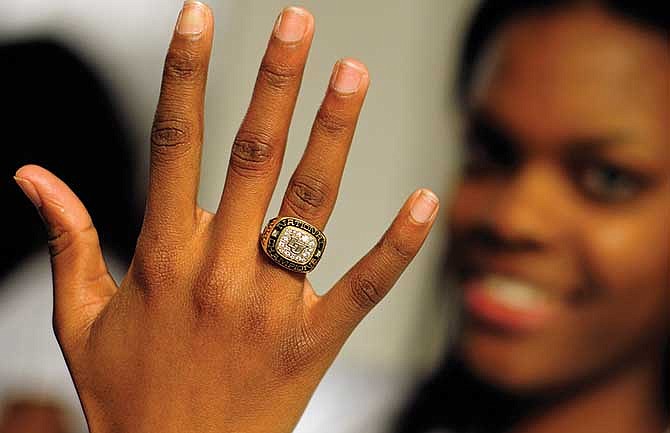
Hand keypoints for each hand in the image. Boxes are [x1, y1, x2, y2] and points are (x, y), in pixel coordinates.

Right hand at [13, 3, 438, 432]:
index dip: (185, 74)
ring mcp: (272, 304)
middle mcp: (220, 270)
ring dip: (332, 133)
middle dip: (275, 82)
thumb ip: (65, 241)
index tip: (198, 17)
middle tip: (298, 22)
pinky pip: (364, 286)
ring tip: (351, 73)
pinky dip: (397, 244)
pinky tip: (424, 199)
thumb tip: (32, 176)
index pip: (172, 143)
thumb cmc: (128, 395)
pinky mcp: (314, 340)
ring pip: (308, 205)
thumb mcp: (79, 320)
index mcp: (163, 256)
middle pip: (252, 156)